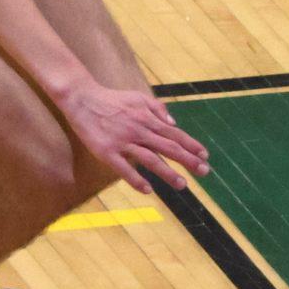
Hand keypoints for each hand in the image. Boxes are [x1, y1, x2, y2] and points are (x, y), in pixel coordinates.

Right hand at [61, 80, 209, 194]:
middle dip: (188, 160)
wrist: (83, 99)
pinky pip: (123, 168)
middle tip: (204, 172)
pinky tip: (148, 190)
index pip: (175, 134)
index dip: (191, 145)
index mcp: (148, 118)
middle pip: (168, 147)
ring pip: (150, 159)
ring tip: (182, 184)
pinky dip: (136, 179)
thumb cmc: (113, 99)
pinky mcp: (106, 152)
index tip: (205, 156)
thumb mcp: (140, 98)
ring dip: (167, 173)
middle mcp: (139, 130)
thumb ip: (158, 109)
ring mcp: (123, 142)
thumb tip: (174, 124)